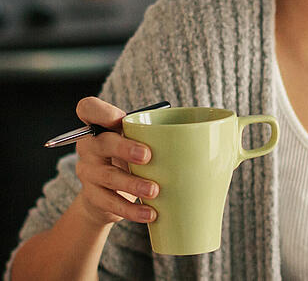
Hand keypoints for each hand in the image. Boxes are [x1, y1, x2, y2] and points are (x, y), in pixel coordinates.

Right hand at [73, 97, 158, 225]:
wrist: (107, 197)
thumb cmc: (131, 160)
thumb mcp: (138, 143)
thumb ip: (156, 134)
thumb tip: (206, 131)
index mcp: (100, 127)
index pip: (88, 109)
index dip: (100, 111)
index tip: (119, 120)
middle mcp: (90, 147)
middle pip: (100, 142)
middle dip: (124, 148)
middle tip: (148, 156)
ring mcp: (88, 172)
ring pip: (107, 176)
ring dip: (132, 183)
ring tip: (155, 190)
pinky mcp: (93, 197)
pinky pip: (110, 203)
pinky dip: (132, 210)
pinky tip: (149, 213)